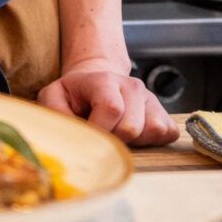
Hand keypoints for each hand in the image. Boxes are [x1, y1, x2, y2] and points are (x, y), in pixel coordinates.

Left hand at [37, 57, 176, 144]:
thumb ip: (56, 112)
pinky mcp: (165, 113)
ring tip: (116, 133)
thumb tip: (73, 134)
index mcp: (105, 81)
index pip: (112, 109)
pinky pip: (167, 134)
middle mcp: (133, 87)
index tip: (89, 136)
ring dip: (134, 141)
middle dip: (113, 139)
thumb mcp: (54, 96)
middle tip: (102, 134)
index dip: (100, 129)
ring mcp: (152, 99)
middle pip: (131, 127)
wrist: (98, 83)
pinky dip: (151, 141)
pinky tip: (134, 136)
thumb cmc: (74, 94)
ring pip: (153, 131)